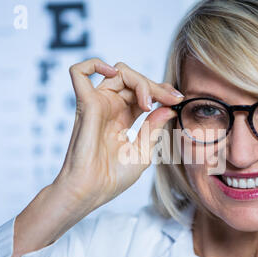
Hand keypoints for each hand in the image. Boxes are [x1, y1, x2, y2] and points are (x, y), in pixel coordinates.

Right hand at [53, 58, 183, 215]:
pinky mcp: (85, 104)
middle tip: (172, 98)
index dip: (161, 91)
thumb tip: (168, 107)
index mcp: (123, 118)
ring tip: (149, 102)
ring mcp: (97, 104)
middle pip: (133, 79)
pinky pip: (78, 72)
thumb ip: (154, 128)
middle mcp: (110, 107)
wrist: (92, 191)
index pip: (143, 92)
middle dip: (156, 86)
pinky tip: (114, 74)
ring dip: (139, 80)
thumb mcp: (143, 152)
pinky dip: (94, 64)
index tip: (178, 100)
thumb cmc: (112, 177)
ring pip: (117, 72)